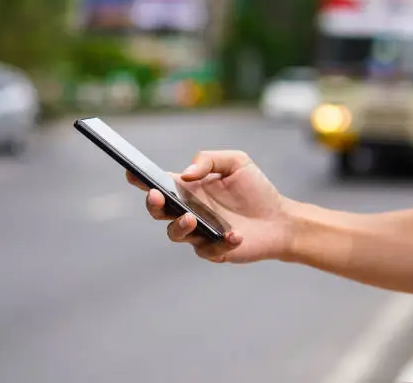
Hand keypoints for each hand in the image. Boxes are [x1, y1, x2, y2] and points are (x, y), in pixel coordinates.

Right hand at [126, 151, 294, 263]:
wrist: (280, 219)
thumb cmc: (256, 189)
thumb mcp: (236, 162)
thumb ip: (209, 160)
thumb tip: (185, 174)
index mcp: (189, 189)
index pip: (159, 184)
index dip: (141, 180)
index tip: (132, 172)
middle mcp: (189, 211)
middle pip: (158, 211)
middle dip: (152, 204)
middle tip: (156, 195)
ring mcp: (199, 232)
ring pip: (175, 234)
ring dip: (179, 226)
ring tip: (192, 218)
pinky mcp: (214, 251)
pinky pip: (207, 249)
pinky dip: (220, 243)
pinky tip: (235, 235)